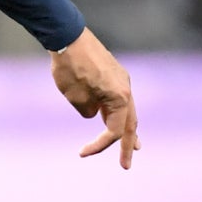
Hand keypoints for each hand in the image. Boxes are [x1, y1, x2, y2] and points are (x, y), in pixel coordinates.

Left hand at [50, 28, 140, 168]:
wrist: (67, 36)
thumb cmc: (70, 68)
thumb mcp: (76, 98)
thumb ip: (88, 111)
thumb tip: (94, 112)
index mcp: (120, 98)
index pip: (114, 131)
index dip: (99, 145)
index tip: (82, 153)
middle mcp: (126, 89)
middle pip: (130, 123)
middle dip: (126, 145)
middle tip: (126, 164)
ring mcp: (121, 80)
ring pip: (127, 110)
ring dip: (127, 129)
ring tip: (133, 145)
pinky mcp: (113, 74)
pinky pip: (118, 98)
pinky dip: (117, 112)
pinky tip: (113, 117)